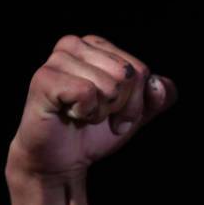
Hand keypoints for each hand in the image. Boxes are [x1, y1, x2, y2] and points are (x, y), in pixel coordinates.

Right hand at [7, 35, 175, 177]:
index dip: (135, 102)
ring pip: (110, 85)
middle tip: (98, 116)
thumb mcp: (137, 112)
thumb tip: (158, 85)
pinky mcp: (44, 79)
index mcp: (97, 45)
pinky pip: (87, 93)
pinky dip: (85, 113)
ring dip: (101, 111)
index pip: (141, 70)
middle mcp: (75, 45)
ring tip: (83, 115)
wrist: (62, 160)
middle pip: (128, 75)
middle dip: (120, 106)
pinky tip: (70, 115)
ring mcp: (57, 60)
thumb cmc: (96, 131)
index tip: (116, 113)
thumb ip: (159, 97)